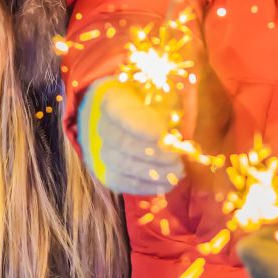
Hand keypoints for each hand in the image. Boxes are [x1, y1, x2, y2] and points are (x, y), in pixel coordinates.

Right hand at [80, 79, 184, 194]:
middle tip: (177, 159)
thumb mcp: (158, 91)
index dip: (139, 124)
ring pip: (120, 165)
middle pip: (120, 142)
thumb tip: (180, 126)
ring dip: (152, 173)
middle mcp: (97, 124)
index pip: (119, 111)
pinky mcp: (103, 171)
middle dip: (152, 154)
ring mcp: (96, 150)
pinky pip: (121, 182)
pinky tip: (167, 183)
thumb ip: (168, 103)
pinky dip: (145, 185)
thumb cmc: (145, 100)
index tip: (161, 133)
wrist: (116, 115)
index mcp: (110, 96)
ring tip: (177, 172)